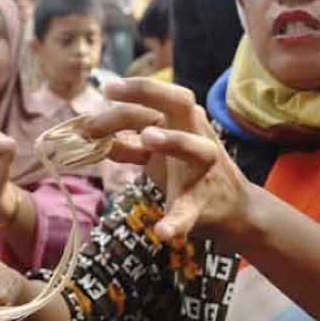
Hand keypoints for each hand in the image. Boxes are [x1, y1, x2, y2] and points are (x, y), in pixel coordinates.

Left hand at [82, 78, 249, 240]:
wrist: (231, 209)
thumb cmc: (184, 171)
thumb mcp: (154, 154)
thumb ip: (125, 144)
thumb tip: (88, 136)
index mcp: (182, 122)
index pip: (158, 96)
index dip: (130, 90)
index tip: (103, 88)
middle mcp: (196, 136)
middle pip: (179, 101)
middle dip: (147, 92)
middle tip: (110, 93)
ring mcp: (203, 169)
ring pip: (195, 148)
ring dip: (172, 141)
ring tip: (147, 137)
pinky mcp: (202, 203)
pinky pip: (188, 211)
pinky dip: (176, 222)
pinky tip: (162, 232)